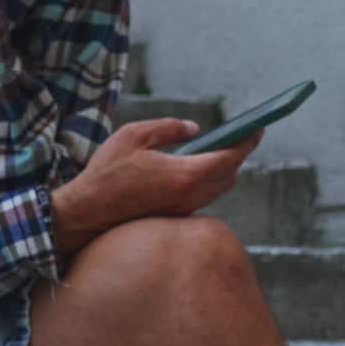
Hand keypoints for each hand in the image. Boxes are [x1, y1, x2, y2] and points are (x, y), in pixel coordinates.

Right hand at [54, 118, 264, 240]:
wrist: (86, 213)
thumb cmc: (106, 172)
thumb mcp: (134, 135)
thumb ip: (169, 128)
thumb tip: (194, 130)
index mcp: (183, 174)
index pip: (229, 157)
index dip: (247, 141)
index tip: (258, 127)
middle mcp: (188, 197)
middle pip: (229, 176)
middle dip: (238, 155)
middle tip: (241, 136)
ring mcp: (181, 211)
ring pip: (217, 190)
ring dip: (223, 170)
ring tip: (221, 150)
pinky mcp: (172, 218)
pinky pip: (202, 198)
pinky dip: (207, 182)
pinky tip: (198, 169)